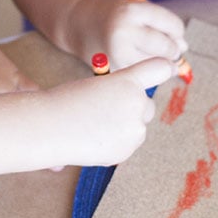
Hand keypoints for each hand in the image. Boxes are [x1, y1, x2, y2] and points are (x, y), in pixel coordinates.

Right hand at [56, 57, 174, 166]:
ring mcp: (133, 129)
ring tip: (95, 124)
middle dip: (133, 108)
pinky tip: (94, 138)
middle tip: (105, 109)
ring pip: (137, 126)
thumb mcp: (96, 85)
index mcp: (127, 81)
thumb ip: (121, 89)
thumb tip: (139, 105)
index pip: (158, 69)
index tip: (169, 68)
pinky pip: (128, 143)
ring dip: (123, 126)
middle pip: (147, 105)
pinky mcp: (127, 150)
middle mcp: (136, 103)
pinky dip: (116, 142)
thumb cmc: (66, 102)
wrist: (48, 128)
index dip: (164, 68)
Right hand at [64, 0, 187, 71]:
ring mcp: (117, 54)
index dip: (177, 31)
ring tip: (146, 52)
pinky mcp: (113, 70)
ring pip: (156, 64)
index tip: (174, 33)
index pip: (171, 24)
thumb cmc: (114, 14)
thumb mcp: (135, 7)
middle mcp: (123, 32)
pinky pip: (141, 75)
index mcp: (131, 10)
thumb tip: (183, 50)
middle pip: (166, 48)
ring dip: (160, 62)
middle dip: (173, 50)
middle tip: (169, 48)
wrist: (76, 23)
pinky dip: (144, 71)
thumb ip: (160, 25)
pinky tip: (132, 61)